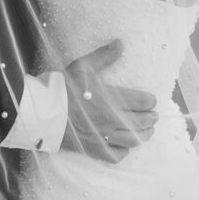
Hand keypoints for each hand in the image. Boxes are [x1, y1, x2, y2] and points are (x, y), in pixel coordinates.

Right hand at [61, 40, 158, 164]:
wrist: (43, 112)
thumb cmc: (63, 87)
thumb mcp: (83, 66)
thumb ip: (104, 56)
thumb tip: (121, 43)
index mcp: (110, 99)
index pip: (140, 102)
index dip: (150, 101)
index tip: (153, 100)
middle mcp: (110, 120)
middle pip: (140, 122)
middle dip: (151, 119)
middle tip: (155, 116)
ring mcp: (103, 137)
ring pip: (132, 141)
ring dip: (144, 136)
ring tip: (148, 131)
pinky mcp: (93, 149)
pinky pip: (115, 156)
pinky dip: (124, 152)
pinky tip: (126, 147)